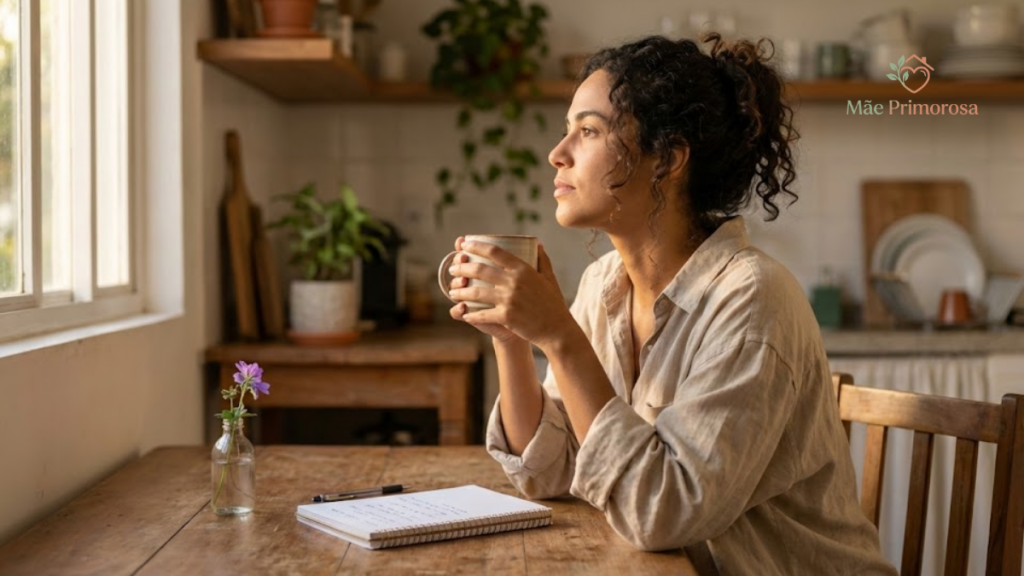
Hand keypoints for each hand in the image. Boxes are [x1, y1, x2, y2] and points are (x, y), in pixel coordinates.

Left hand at [447, 237, 572, 350]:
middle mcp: (514, 281)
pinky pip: (482, 314)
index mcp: (523, 269)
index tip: (463, 245)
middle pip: (480, 270)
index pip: (494, 251)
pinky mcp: (506, 317)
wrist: (557, 330)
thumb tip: (537, 243)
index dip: (476, 246)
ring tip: (452, 291)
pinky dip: (470, 314)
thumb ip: (542, 259)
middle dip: (461, 268)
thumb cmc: (553, 304)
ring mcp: (509, 299)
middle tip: (453, 270)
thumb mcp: (550, 278)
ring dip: (460, 291)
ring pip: (476, 292)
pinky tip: (463, 312)